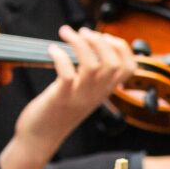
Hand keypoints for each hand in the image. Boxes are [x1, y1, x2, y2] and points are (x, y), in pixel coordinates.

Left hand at [15, 27, 136, 142]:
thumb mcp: (82, 92)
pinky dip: (60, 56)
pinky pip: (66, 74)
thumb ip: (90, 75)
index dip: (121, 47)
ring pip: (92, 66)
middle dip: (99, 40)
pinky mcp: (60, 99)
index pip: (129, 68)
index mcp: (104, 91)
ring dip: (79, 43)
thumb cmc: (57, 110)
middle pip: (113, 63)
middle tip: (82, 31)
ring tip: (66, 33)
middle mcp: (96, 94)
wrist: (40, 137)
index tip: (104, 36)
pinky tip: (51, 49)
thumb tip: (87, 46)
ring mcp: (79, 97)